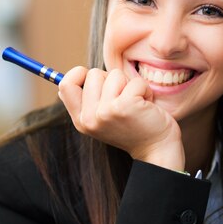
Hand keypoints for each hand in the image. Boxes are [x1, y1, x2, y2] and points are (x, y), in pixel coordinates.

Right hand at [58, 66, 184, 171]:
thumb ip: (87, 101)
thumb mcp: (103, 119)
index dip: (79, 74)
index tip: (98, 81)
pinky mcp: (124, 107)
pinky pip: (134, 82)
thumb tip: (72, 77)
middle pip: (92, 74)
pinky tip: (146, 104)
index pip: (66, 84)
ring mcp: (105, 112)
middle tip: (124, 98)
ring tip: (136, 102)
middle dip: (112, 80)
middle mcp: (89, 118)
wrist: (157, 149)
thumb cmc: (133, 128)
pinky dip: (144, 89)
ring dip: (130, 84)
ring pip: (114, 74)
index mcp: (81, 121)